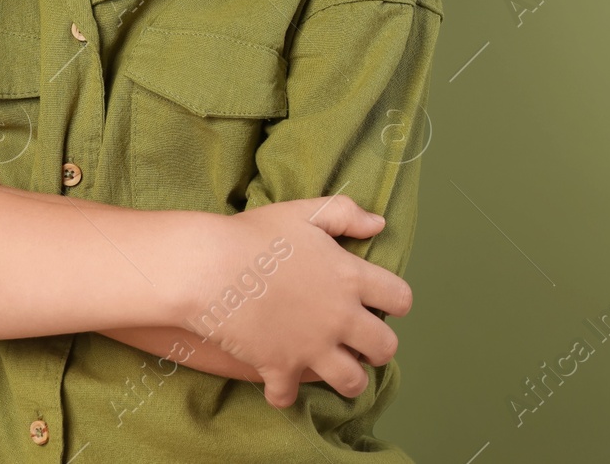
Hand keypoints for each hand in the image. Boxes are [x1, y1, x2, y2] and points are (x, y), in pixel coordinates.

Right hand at [190, 195, 410, 408]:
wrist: (209, 268)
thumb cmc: (254, 235)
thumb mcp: (303, 212)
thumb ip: (345, 214)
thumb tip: (378, 223)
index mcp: (350, 278)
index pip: (400, 299)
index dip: (395, 302)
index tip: (380, 302)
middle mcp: (340, 318)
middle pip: (385, 349)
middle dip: (376, 347)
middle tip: (358, 340)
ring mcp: (312, 348)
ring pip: (352, 382)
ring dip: (344, 378)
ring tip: (332, 367)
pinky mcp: (280, 368)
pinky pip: (290, 396)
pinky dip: (284, 391)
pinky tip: (277, 379)